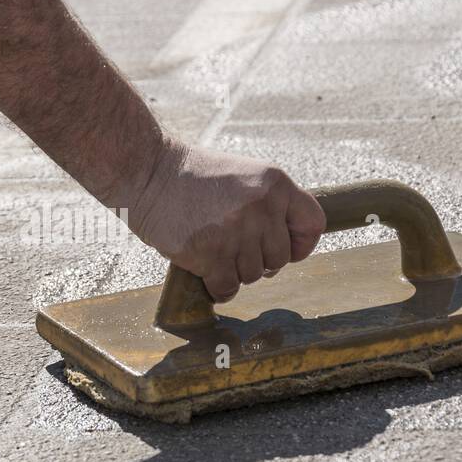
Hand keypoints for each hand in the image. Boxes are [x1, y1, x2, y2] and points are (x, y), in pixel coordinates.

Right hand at [128, 138, 325, 302]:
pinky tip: (207, 272)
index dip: (302, 244)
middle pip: (280, 258)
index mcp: (274, 183)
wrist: (148, 172)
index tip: (288, 249)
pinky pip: (228, 288)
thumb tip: (287, 244)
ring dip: (235, 272)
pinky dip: (219, 287)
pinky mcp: (210, 255)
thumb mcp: (244, 174)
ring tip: (215, 250)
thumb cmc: (191, 175)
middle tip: (235, 248)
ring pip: (253, 276)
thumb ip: (270, 203)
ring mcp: (236, 233)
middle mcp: (261, 208)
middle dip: (260, 260)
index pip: (313, 223)